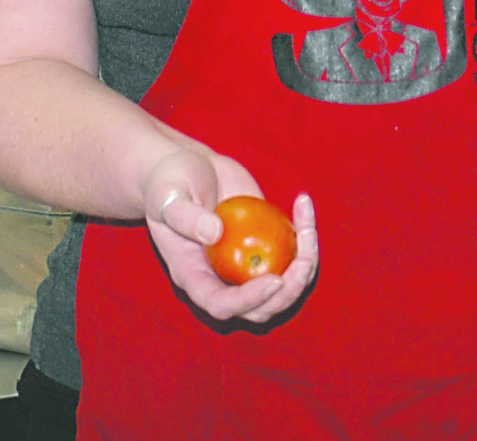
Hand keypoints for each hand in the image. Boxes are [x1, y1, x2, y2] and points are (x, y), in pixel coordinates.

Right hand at [141, 149, 318, 324]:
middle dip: (288, 292)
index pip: (221, 304)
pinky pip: (293, 252)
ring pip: (283, 286)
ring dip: (305, 266)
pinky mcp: (266, 242)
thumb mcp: (168, 195)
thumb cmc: (169, 182)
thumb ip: (184, 216)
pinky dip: (305, 233)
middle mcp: (221, 277)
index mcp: (192, 275)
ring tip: (307, 227)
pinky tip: (302, 203)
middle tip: (304, 261)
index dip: (249, 300)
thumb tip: (215, 233)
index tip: (275, 279)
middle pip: (259, 308)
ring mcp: (246, 263)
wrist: (190, 168)